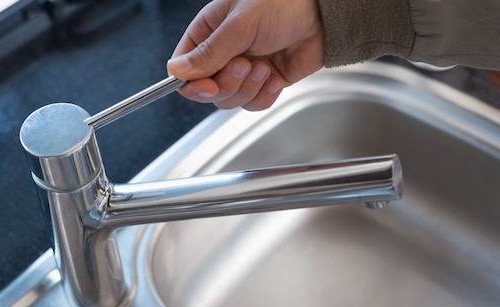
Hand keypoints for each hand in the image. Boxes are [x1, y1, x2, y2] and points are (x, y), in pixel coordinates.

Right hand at [167, 0, 324, 110]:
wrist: (322, 15)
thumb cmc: (282, 3)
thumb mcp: (240, 24)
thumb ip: (209, 52)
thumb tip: (177, 71)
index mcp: (208, 33)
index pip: (184, 69)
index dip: (193, 84)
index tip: (208, 86)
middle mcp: (222, 54)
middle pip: (207, 91)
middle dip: (229, 84)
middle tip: (246, 64)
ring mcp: (243, 71)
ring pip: (230, 100)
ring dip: (249, 88)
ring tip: (265, 66)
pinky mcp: (263, 84)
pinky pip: (253, 104)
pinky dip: (264, 95)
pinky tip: (275, 77)